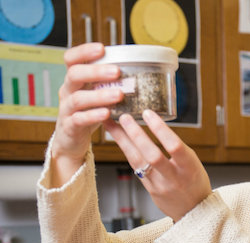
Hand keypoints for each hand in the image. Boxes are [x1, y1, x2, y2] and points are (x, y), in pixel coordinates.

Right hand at [50, 43, 123, 186]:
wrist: (71, 142)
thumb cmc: (88, 115)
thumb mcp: (96, 96)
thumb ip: (108, 85)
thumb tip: (136, 72)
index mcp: (74, 81)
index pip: (71, 59)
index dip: (83, 52)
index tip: (102, 48)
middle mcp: (67, 92)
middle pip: (74, 74)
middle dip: (95, 71)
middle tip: (117, 72)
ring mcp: (67, 109)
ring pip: (77, 98)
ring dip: (99, 95)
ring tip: (118, 95)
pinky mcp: (70, 127)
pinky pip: (79, 119)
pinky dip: (93, 116)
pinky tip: (107, 114)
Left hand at [104, 110, 211, 221]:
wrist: (194, 210)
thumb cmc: (195, 181)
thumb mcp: (193, 163)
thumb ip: (177, 148)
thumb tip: (156, 125)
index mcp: (189, 168)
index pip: (174, 146)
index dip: (160, 129)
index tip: (148, 113)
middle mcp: (174, 178)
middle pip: (152, 155)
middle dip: (136, 135)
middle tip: (124, 117)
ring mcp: (160, 186)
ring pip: (138, 161)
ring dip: (123, 140)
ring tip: (112, 123)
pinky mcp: (150, 190)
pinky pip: (136, 167)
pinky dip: (127, 151)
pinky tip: (119, 139)